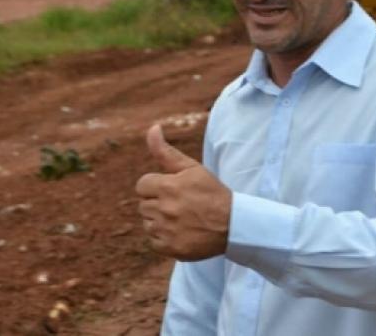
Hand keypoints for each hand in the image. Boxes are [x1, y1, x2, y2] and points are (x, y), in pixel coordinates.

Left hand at [135, 124, 230, 260]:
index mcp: (167, 186)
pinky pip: (154, 241)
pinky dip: (164, 237)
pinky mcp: (169, 248)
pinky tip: (181, 231)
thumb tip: (152, 128)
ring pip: (147, 223)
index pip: (142, 184)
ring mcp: (166, 230)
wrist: (233, 224)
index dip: (156, 185)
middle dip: (158, 202)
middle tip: (181, 204)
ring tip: (182, 218)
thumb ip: (165, 150)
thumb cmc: (211, 192)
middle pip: (143, 204)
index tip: (173, 189)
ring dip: (159, 220)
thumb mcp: (192, 168)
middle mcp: (164, 209)